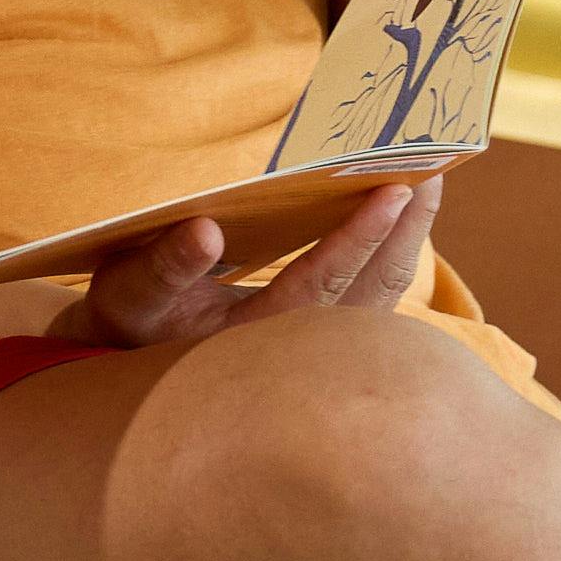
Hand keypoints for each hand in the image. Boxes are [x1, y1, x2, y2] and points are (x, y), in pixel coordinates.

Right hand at [50, 175, 443, 356]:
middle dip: (403, 235)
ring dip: (404, 247)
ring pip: (376, 303)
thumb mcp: (129, 297)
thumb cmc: (128, 329)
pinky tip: (401, 227)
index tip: (396, 191)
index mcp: (251, 343)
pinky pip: (366, 303)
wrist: (131, 386)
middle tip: (433, 174)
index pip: (318, 287)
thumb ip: (164, 268)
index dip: (358, 238)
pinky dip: (389, 262)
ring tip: (427, 191)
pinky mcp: (316, 345)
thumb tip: (204, 230)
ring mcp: (310, 355)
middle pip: (368, 296)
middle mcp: (292, 357)